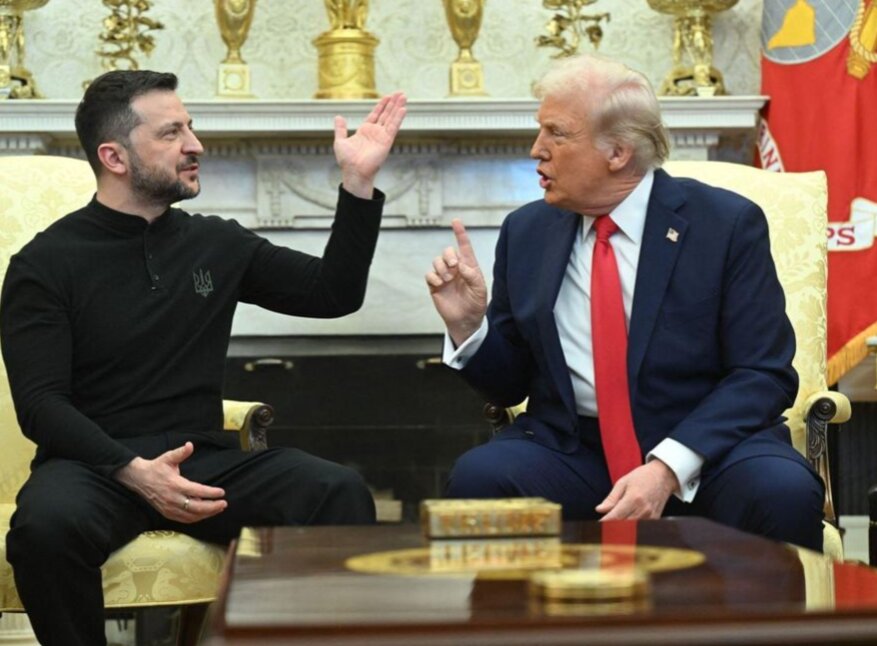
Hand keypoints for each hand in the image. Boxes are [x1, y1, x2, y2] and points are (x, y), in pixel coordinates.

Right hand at [114, 442, 226, 522]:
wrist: (138, 478)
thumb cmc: (156, 467)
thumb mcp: (168, 457)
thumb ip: (180, 452)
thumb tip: (190, 445)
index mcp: (175, 484)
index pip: (196, 491)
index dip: (210, 493)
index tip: (222, 492)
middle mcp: (172, 499)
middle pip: (196, 507)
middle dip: (212, 507)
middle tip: (224, 503)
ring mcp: (169, 508)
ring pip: (191, 516)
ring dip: (206, 514)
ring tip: (218, 509)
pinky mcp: (167, 513)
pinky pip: (184, 519)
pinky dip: (196, 518)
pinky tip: (205, 514)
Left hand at [334, 91, 406, 198]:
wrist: (353, 171)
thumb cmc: (347, 160)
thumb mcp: (340, 141)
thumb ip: (340, 129)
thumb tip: (339, 117)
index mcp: (365, 131)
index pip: (376, 115)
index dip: (381, 105)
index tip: (388, 96)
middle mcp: (375, 133)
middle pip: (386, 114)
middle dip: (392, 103)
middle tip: (400, 93)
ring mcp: (382, 136)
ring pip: (391, 118)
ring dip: (397, 107)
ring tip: (403, 96)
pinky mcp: (386, 141)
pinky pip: (393, 127)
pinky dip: (398, 118)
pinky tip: (403, 109)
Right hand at [425, 219, 487, 345]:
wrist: (466, 321)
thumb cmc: (476, 304)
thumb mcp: (480, 290)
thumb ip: (473, 276)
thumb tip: (461, 266)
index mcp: (469, 266)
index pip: (464, 246)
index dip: (460, 233)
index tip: (456, 221)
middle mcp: (456, 269)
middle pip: (447, 251)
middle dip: (449, 255)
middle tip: (454, 266)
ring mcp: (445, 276)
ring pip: (437, 261)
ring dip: (441, 268)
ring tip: (448, 279)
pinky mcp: (435, 285)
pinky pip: (429, 275)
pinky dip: (434, 277)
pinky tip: (440, 284)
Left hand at [595, 459, 677, 520]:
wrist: (664, 475)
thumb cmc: (642, 476)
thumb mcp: (623, 482)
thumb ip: (611, 498)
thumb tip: (599, 510)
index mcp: (633, 498)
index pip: (615, 516)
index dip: (605, 523)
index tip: (597, 526)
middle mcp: (643, 509)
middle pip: (623, 525)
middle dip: (611, 527)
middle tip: (602, 528)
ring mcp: (650, 516)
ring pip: (632, 528)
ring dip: (621, 529)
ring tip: (612, 528)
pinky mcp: (655, 519)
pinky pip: (641, 527)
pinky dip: (632, 528)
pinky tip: (625, 526)